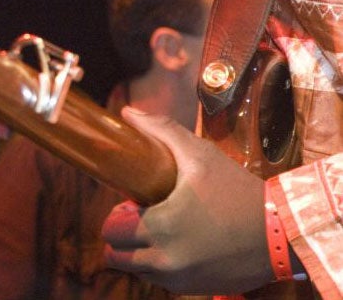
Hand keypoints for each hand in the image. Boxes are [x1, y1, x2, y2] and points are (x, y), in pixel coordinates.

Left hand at [101, 106, 273, 294]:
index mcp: (160, 227)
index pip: (111, 231)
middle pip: (117, 255)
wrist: (282, 232)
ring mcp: (181, 280)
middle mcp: (166, 261)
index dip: (118, 214)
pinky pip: (161, 282)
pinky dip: (161, 267)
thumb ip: (161, 131)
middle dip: (123, 235)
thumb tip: (128, 112)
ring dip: (139, 253)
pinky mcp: (196, 290)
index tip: (133, 203)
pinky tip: (178, 245)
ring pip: (137, 270)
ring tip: (161, 230)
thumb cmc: (237, 191)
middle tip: (143, 216)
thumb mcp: (200, 155)